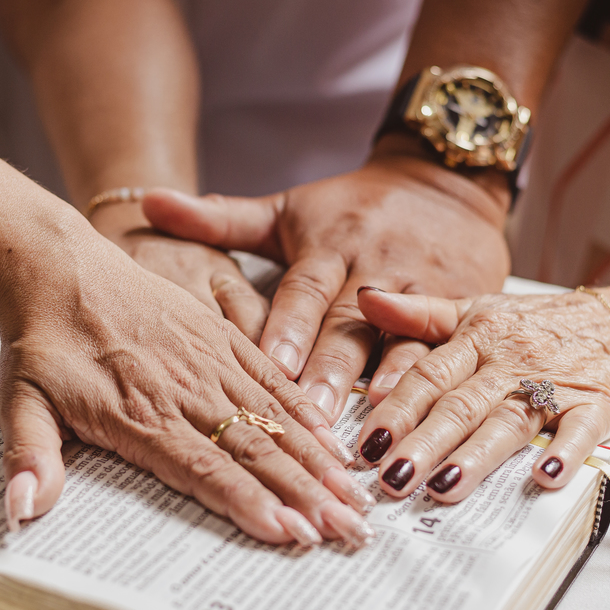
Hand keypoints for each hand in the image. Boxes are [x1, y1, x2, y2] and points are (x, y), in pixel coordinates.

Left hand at [0, 227, 374, 546]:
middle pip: (255, 449)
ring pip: (274, 417)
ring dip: (317, 460)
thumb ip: (31, 456)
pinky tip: (335, 440)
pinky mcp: (221, 334)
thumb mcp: (20, 399)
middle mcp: (185, 389)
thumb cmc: (43, 337)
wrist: (55, 263)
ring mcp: (209, 359)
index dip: (251, 504)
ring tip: (355, 497)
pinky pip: (272, 376)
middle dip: (306, 495)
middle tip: (349, 531)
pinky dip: (306, 410)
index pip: (206, 469)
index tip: (291, 534)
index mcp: (140, 413)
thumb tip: (23, 512)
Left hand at [142, 143, 510, 422]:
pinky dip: (432, 377)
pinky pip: (445, 346)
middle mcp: (375, 268)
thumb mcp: (287, 209)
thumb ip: (221, 218)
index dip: (289, 328)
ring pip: (402, 342)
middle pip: (350, 324)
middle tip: (311, 414)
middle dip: (332, 371)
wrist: (445, 178)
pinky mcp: (460, 306)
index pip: (304, 291)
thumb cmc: (352, 207)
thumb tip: (149, 203)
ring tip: (370, 431)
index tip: (271, 366)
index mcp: (328, 247)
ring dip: (387, 387)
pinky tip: (424, 410)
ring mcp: (423, 289)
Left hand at [353, 286, 609, 500]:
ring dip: (478, 456)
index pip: (428, 376)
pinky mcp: (596, 406)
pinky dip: (565, 454)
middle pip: (461, 406)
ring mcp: (553, 385)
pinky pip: (580, 431)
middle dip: (423, 444)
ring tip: (444, 487)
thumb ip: (420, 314)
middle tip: (390, 480)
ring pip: (509, 422)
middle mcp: (510, 362)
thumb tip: (364, 298)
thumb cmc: (539, 325)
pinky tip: (545, 479)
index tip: (364, 443)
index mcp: (477, 338)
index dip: (396, 410)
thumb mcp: (477, 310)